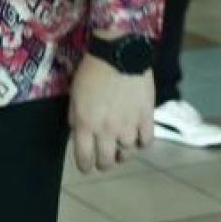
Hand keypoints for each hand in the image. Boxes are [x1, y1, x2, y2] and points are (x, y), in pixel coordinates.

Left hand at [69, 53, 155, 173]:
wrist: (119, 54)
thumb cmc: (91, 71)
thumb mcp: (74, 95)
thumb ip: (75, 118)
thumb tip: (78, 134)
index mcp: (85, 124)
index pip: (84, 158)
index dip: (85, 166)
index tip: (86, 167)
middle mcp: (106, 130)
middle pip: (106, 161)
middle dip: (103, 164)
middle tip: (104, 159)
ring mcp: (128, 126)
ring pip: (128, 154)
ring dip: (123, 153)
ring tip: (121, 147)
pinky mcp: (147, 118)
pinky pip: (146, 142)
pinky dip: (142, 143)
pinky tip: (137, 137)